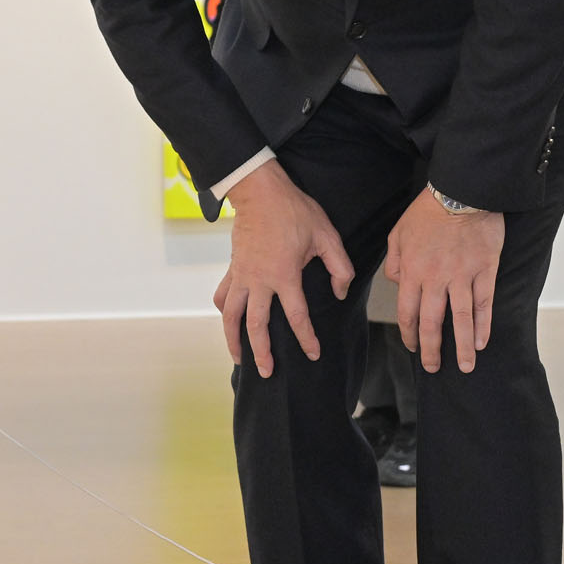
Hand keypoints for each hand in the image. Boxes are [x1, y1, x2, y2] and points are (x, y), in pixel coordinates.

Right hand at [213, 160, 354, 377]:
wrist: (259, 191)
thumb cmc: (294, 211)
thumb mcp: (326, 235)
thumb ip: (339, 266)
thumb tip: (339, 292)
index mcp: (285, 275)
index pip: (296, 316)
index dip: (306, 338)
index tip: (313, 353)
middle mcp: (259, 280)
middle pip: (256, 325)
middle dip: (262, 352)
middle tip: (267, 372)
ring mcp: (242, 274)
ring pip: (232, 315)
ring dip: (234, 339)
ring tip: (238, 358)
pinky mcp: (233, 267)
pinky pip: (224, 295)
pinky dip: (225, 311)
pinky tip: (229, 321)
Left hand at [384, 188, 504, 373]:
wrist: (461, 192)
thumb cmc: (427, 211)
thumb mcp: (398, 233)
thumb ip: (394, 262)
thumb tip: (397, 284)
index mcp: (412, 270)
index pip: (408, 312)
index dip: (409, 334)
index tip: (412, 347)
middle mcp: (436, 278)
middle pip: (432, 322)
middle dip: (431, 349)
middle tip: (434, 368)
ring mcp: (462, 276)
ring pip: (461, 319)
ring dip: (462, 346)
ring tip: (464, 366)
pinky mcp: (485, 271)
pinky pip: (484, 304)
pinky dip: (483, 325)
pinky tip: (482, 341)